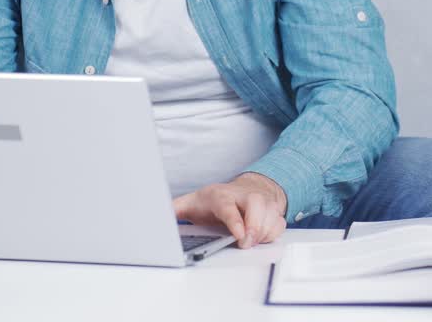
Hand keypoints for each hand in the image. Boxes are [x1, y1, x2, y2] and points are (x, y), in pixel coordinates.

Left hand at [172, 172, 287, 248]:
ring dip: (264, 231)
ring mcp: (260, 201)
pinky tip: (261, 238)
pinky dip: (273, 233)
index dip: (235, 220)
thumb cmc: (215, 199)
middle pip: (256, 204)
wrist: (242, 188)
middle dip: (255, 226)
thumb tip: (152, 216)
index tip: (238, 235)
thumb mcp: (191, 203)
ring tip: (252, 242)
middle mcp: (242, 196)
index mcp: (220, 196)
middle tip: (247, 242)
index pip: (228, 206)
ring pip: (271, 213)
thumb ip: (174, 210)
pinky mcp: (273, 210)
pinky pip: (279, 222)